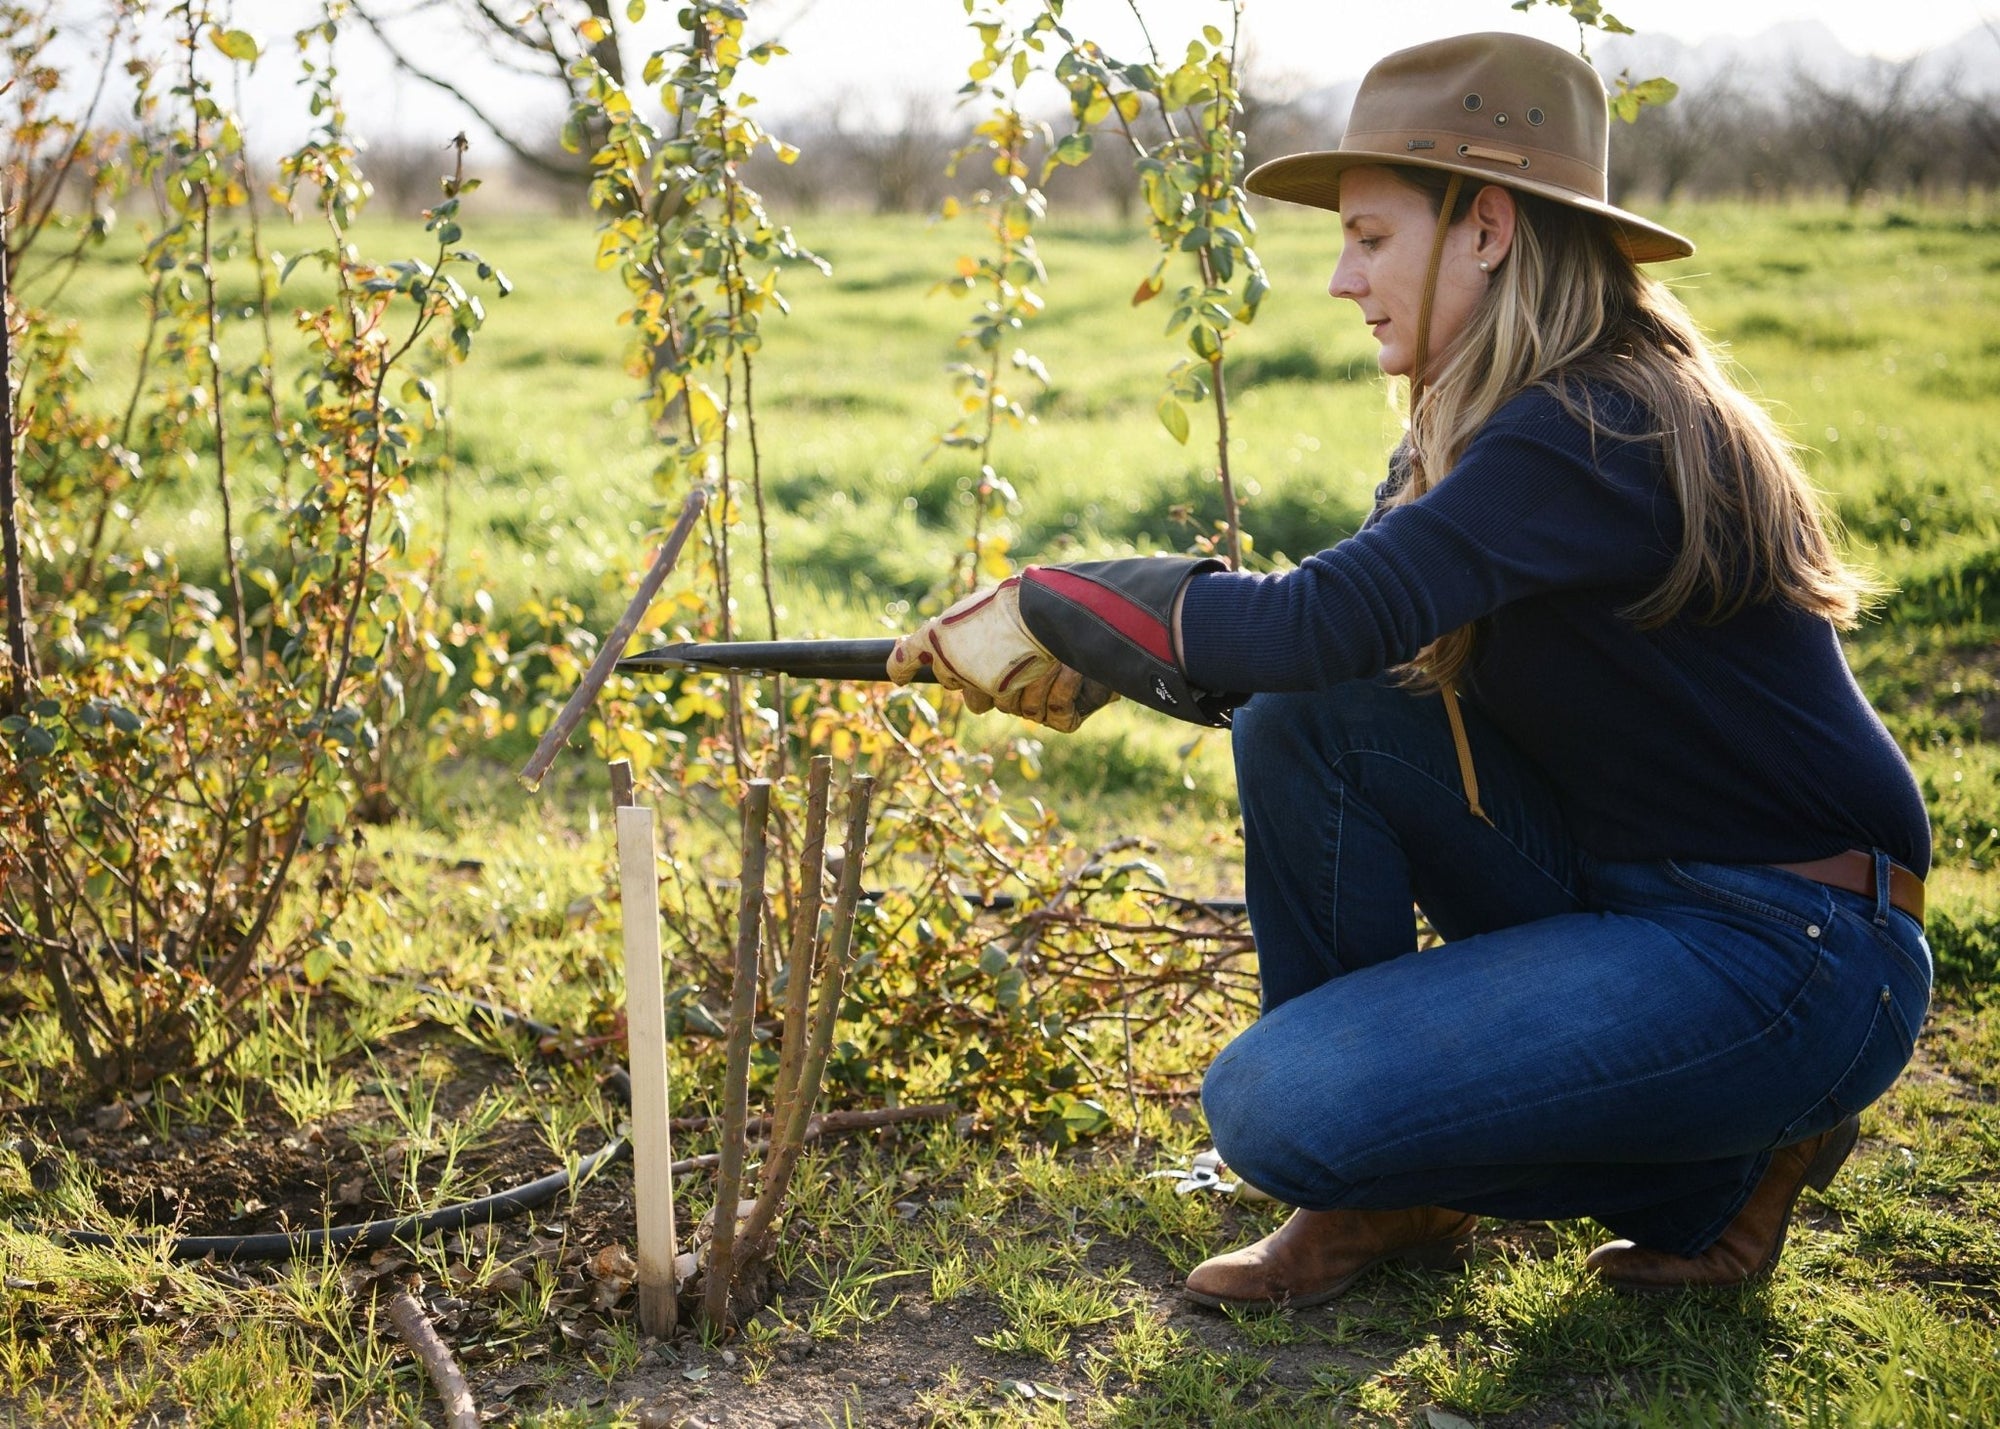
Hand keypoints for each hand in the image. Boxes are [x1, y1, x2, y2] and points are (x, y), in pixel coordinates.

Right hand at [888, 577, 1119, 731]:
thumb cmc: (997, 625)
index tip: (968, 666)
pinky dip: (1061, 690)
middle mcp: (1016, 673)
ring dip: (1031, 681)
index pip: (968, 690)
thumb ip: (911, 651)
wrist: (1054, 617)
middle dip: (995, 684)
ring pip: (1025, 709)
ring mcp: (1046, 688)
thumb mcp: (940, 633)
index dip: (965, 680)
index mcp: (990, 658)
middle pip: (992, 704)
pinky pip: (1059, 715)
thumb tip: (891, 672)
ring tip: (1043, 653)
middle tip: (1004, 660)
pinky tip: (1065, 667)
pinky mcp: (1075, 702)